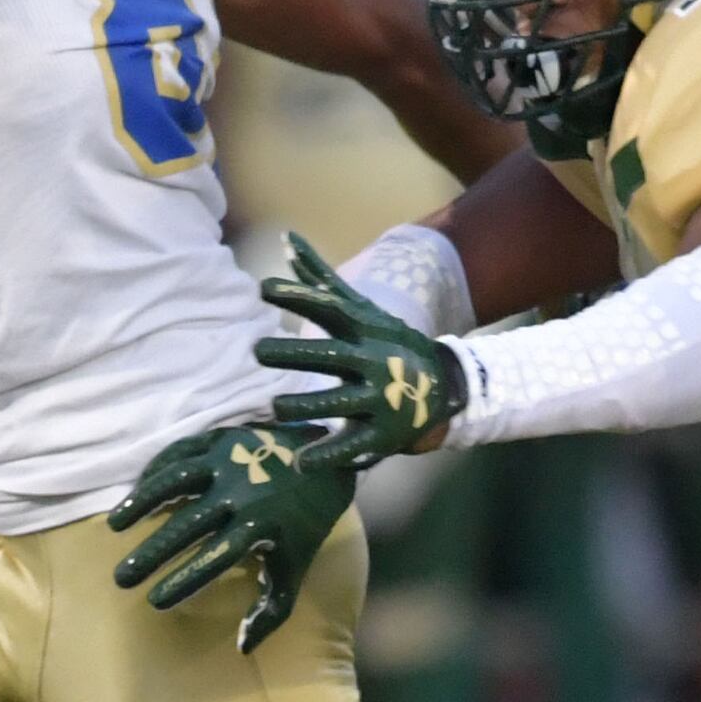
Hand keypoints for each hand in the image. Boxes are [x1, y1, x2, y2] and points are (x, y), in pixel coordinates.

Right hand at [107, 420, 359, 653]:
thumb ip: (273, 607)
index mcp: (262, 525)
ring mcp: (228, 461)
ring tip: (115, 525)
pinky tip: (134, 493)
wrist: (327, 459)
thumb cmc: (305, 522)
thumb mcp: (297, 564)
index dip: (183, 580)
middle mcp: (241, 492)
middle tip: (121, 578)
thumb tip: (244, 647)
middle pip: (187, 525)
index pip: (215, 557)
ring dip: (143, 502)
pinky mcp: (219, 439)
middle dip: (152, 553)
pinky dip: (154, 473)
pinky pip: (178, 454)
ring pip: (176, 481)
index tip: (155, 602)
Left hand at [259, 236, 466, 472]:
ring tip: (274, 408)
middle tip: (258, 350)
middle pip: (332, 356)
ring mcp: (379, 400)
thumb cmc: (385, 345)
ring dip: (305, 405)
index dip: (300, 298)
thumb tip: (286, 239)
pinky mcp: (381, 436)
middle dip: (296, 353)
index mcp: (364, 332)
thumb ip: (321, 280)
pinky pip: (351, 447)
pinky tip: (300, 462)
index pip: (331, 309)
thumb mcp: (360, 310)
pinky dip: (326, 455)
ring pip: (339, 402)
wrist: (441, 390)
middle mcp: (372, 362)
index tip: (263, 288)